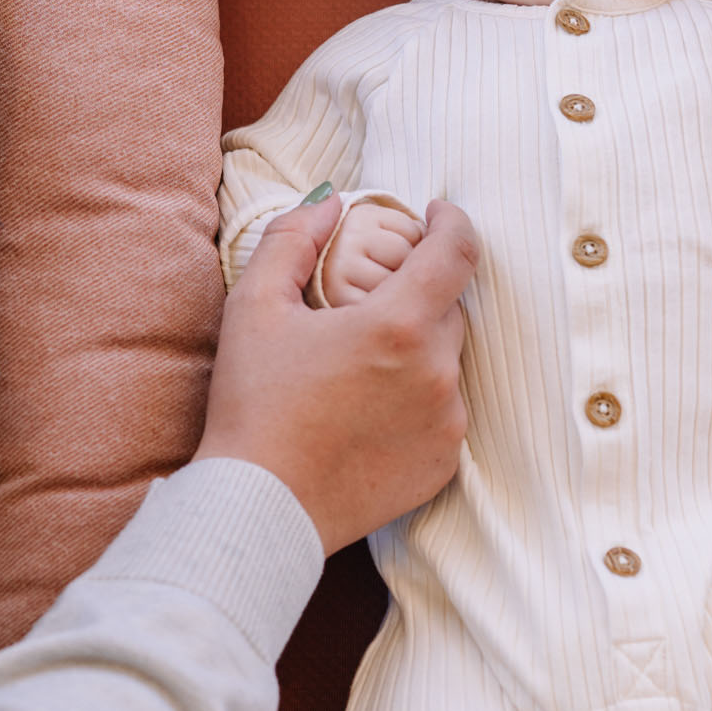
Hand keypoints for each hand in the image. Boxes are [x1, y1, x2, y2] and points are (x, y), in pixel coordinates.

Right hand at [195, 194, 475, 552]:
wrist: (259, 509)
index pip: (458, 250)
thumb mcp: (255, 307)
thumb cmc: (253, 405)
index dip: (452, 220)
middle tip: (366, 309)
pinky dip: (418, 400)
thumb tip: (330, 201)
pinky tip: (369, 412)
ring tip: (360, 370)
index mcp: (399, 324)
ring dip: (416, 351)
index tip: (434, 213)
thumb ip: (293, 239)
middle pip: (448, 308)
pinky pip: (444, 410)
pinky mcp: (444, 462)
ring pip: (447, 360)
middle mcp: (437, 370)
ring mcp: (447, 420)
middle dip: (416, 296)